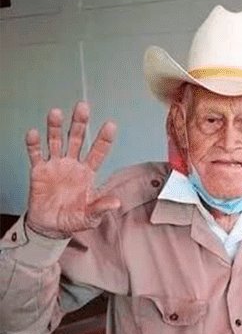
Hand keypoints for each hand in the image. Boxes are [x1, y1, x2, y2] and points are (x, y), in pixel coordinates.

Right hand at [25, 102, 120, 239]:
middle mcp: (73, 164)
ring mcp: (55, 165)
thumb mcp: (90, 216)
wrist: (50, 226)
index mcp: (88, 173)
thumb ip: (101, 207)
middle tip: (83, 107)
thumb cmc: (73, 219)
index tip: (111, 125)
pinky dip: (34, 144)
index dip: (104, 139)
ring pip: (56, 141)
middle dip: (79, 123)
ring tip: (56, 113)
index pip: (98, 152)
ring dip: (55, 127)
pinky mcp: (38, 171)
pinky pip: (35, 154)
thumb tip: (116, 202)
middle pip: (77, 139)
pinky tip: (34, 133)